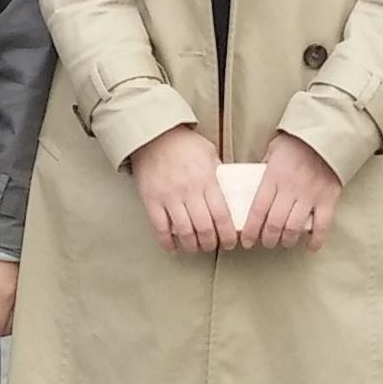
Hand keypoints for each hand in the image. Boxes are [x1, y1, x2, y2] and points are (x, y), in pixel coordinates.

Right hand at [126, 125, 233, 256]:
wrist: (153, 135)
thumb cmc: (183, 143)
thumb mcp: (209, 153)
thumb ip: (219, 173)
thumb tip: (231, 190)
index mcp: (207, 180)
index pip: (221, 215)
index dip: (228, 235)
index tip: (230, 242)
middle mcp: (189, 191)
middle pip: (204, 228)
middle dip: (211, 243)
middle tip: (213, 246)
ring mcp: (169, 196)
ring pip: (184, 232)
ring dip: (192, 245)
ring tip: (195, 247)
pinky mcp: (151, 200)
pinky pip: (160, 228)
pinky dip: (167, 243)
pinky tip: (173, 248)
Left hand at [239, 132, 341, 252]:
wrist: (328, 134)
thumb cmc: (298, 141)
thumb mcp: (273, 151)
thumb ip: (264, 169)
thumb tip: (253, 184)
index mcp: (273, 177)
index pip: (257, 210)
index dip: (250, 230)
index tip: (247, 241)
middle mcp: (290, 189)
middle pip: (274, 224)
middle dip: (268, 239)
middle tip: (266, 242)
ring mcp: (310, 195)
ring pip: (294, 228)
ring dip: (287, 240)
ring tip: (284, 242)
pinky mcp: (328, 199)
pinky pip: (322, 226)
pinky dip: (316, 241)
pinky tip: (310, 247)